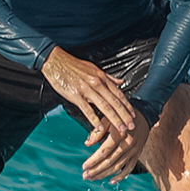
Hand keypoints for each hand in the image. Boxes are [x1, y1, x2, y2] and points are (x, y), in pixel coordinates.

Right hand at [41, 46, 148, 180]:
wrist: (56, 61)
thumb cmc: (74, 65)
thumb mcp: (94, 68)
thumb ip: (108, 77)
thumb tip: (121, 82)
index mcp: (102, 77)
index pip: (118, 94)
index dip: (127, 106)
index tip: (134, 115)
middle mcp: (97, 83)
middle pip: (114, 102)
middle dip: (125, 115)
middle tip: (131, 126)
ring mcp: (87, 89)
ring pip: (104, 107)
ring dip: (114, 119)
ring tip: (121, 129)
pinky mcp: (75, 95)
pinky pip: (87, 109)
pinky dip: (94, 119)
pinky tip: (100, 128)